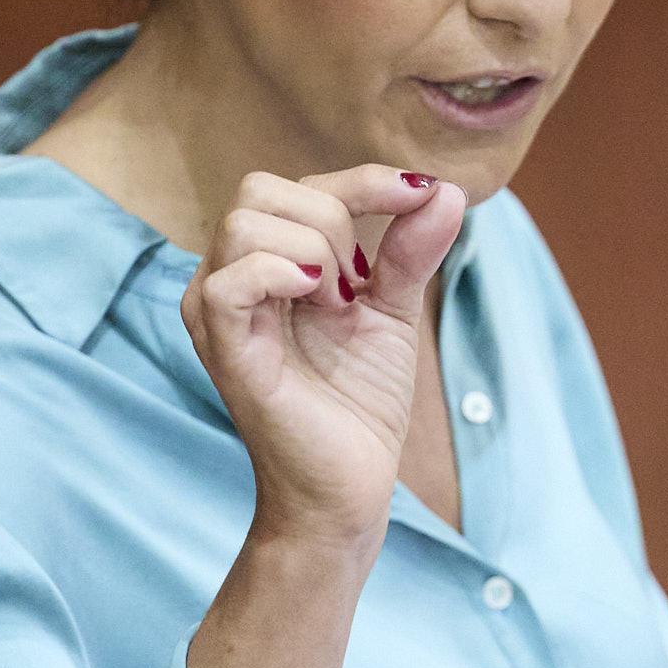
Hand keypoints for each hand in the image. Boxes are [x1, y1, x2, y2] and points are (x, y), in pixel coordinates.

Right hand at [179, 165, 462, 542]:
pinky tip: (320, 300)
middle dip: (333, 219)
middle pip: (261, 190)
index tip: (422, 197)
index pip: (298, 186)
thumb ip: (411, 250)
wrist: (350, 487)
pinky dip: (281, 273)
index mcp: (265, 263)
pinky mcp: (222, 350)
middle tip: (359, 286)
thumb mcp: (395, 311)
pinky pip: (228, 282)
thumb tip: (449, 190)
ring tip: (338, 305)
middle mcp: (229, 278)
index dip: (365, 180)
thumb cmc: (359, 402)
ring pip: (245, 223)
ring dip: (314, 250)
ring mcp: (218, 313)